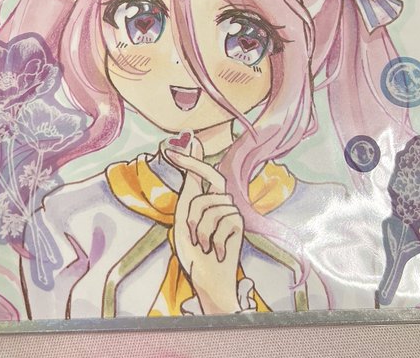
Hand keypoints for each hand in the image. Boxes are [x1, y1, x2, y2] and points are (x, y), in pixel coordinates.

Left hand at [164, 137, 243, 313]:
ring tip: (202, 245)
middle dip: (194, 185)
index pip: (201, 173)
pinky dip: (212, 239)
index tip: (181, 142)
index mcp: (203, 198)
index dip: (192, 157)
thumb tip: (189, 158)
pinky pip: (220, 220)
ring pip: (208, 205)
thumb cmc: (193, 250)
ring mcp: (230, 211)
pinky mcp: (238, 223)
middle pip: (210, 178)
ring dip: (198, 229)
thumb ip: (190, 187)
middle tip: (186, 209)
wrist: (207, 278)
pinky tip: (216, 251)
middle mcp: (219, 201)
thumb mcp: (184, 216)